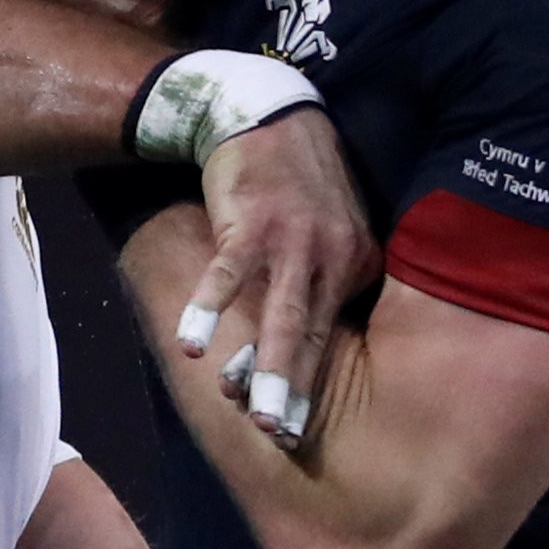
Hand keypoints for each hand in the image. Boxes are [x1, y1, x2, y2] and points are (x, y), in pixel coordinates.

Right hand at [187, 113, 379, 439]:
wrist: (267, 113)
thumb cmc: (294, 183)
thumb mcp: (332, 230)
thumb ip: (327, 282)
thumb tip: (304, 347)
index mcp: (356, 263)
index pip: (332, 336)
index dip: (309, 385)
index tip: (292, 429)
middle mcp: (332, 254)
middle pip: (311, 334)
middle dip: (295, 389)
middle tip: (281, 435)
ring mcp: (292, 239)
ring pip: (278, 315)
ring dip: (264, 365)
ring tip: (249, 409)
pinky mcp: (249, 222)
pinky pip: (226, 275)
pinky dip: (208, 310)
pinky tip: (192, 346)